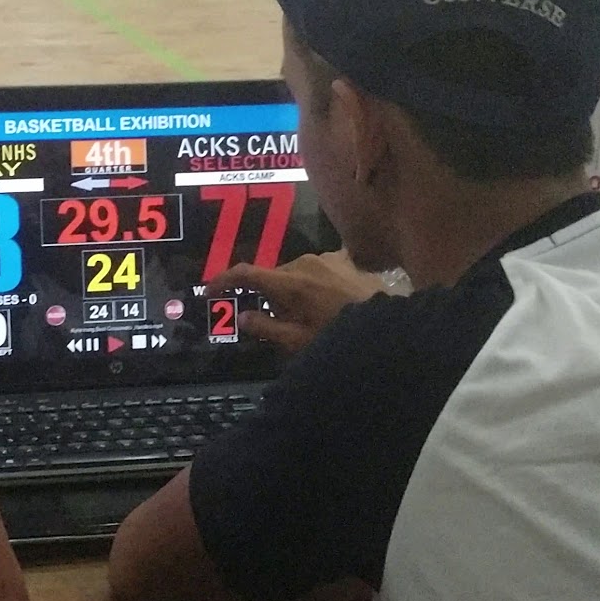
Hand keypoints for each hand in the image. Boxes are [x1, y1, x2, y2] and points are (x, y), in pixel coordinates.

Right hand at [206, 251, 386, 353]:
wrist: (388, 331)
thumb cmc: (338, 338)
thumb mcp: (297, 342)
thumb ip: (265, 328)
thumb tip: (242, 317)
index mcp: (289, 282)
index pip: (245, 273)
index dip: (223, 280)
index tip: (210, 291)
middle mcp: (305, 262)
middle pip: (274, 276)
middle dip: (271, 296)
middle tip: (282, 322)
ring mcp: (328, 258)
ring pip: (298, 273)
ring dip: (297, 290)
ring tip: (312, 316)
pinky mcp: (347, 260)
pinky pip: (322, 269)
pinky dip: (317, 283)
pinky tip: (330, 300)